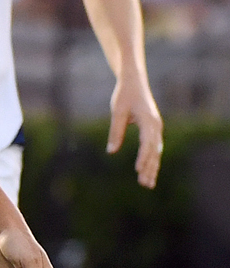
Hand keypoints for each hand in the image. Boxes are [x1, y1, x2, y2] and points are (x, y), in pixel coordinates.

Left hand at [108, 74, 161, 188]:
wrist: (134, 82)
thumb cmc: (124, 95)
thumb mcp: (117, 112)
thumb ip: (115, 131)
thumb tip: (111, 151)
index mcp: (149, 121)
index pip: (147, 144)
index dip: (143, 158)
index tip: (138, 170)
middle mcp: (156, 126)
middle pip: (154, 151)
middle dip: (150, 168)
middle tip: (145, 185)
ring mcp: (156, 128)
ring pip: (156, 152)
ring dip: (152, 167)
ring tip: (148, 184)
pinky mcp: (153, 129)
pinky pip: (153, 148)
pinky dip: (151, 160)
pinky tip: (148, 171)